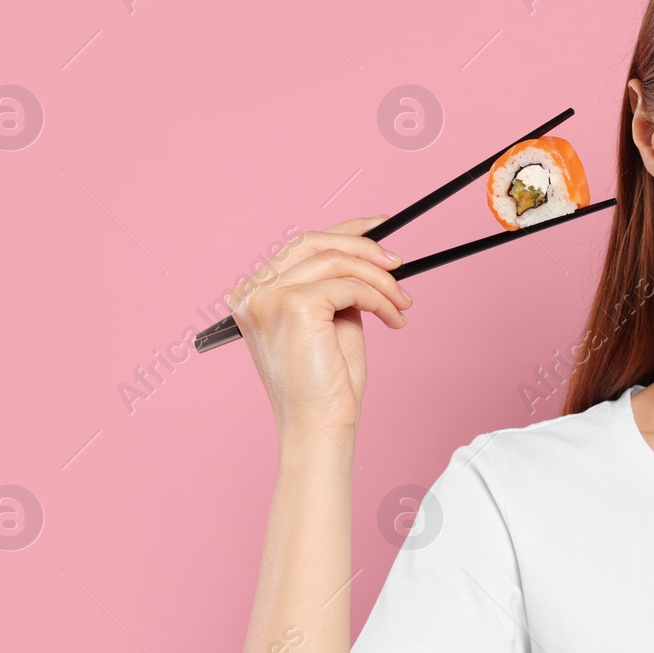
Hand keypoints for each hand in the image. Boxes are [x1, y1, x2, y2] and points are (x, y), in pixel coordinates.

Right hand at [229, 215, 412, 444]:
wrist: (319, 426)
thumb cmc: (326, 385)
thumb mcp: (332, 321)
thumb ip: (338, 286)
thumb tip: (371, 256)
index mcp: (254, 294)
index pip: (300, 246)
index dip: (344, 231)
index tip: (380, 226)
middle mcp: (252, 292)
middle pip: (314, 242)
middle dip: (364, 248)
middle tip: (399, 265)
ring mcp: (267, 297)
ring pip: (337, 261)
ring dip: (380, 279)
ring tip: (401, 303)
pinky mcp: (293, 306)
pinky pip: (349, 285)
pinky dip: (378, 298)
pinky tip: (392, 319)